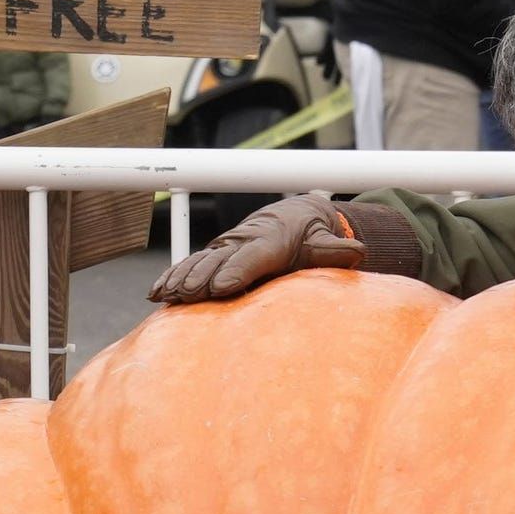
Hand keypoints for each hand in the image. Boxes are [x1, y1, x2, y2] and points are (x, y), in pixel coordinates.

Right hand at [146, 194, 366, 304]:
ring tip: (165, 296)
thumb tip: (358, 249)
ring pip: (198, 263)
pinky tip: (155, 295)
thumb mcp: (326, 241)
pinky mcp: (213, 257)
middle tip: (188, 296)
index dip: (237, 270)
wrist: (294, 217)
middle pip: (218, 261)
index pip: (252, 256)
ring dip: (180, 279)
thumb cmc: (312, 235)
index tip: (224, 287)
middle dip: (202, 278)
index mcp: (270, 240)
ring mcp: (224, 249)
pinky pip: (189, 266)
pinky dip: (171, 278)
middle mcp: (242, 243)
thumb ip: (336, 249)